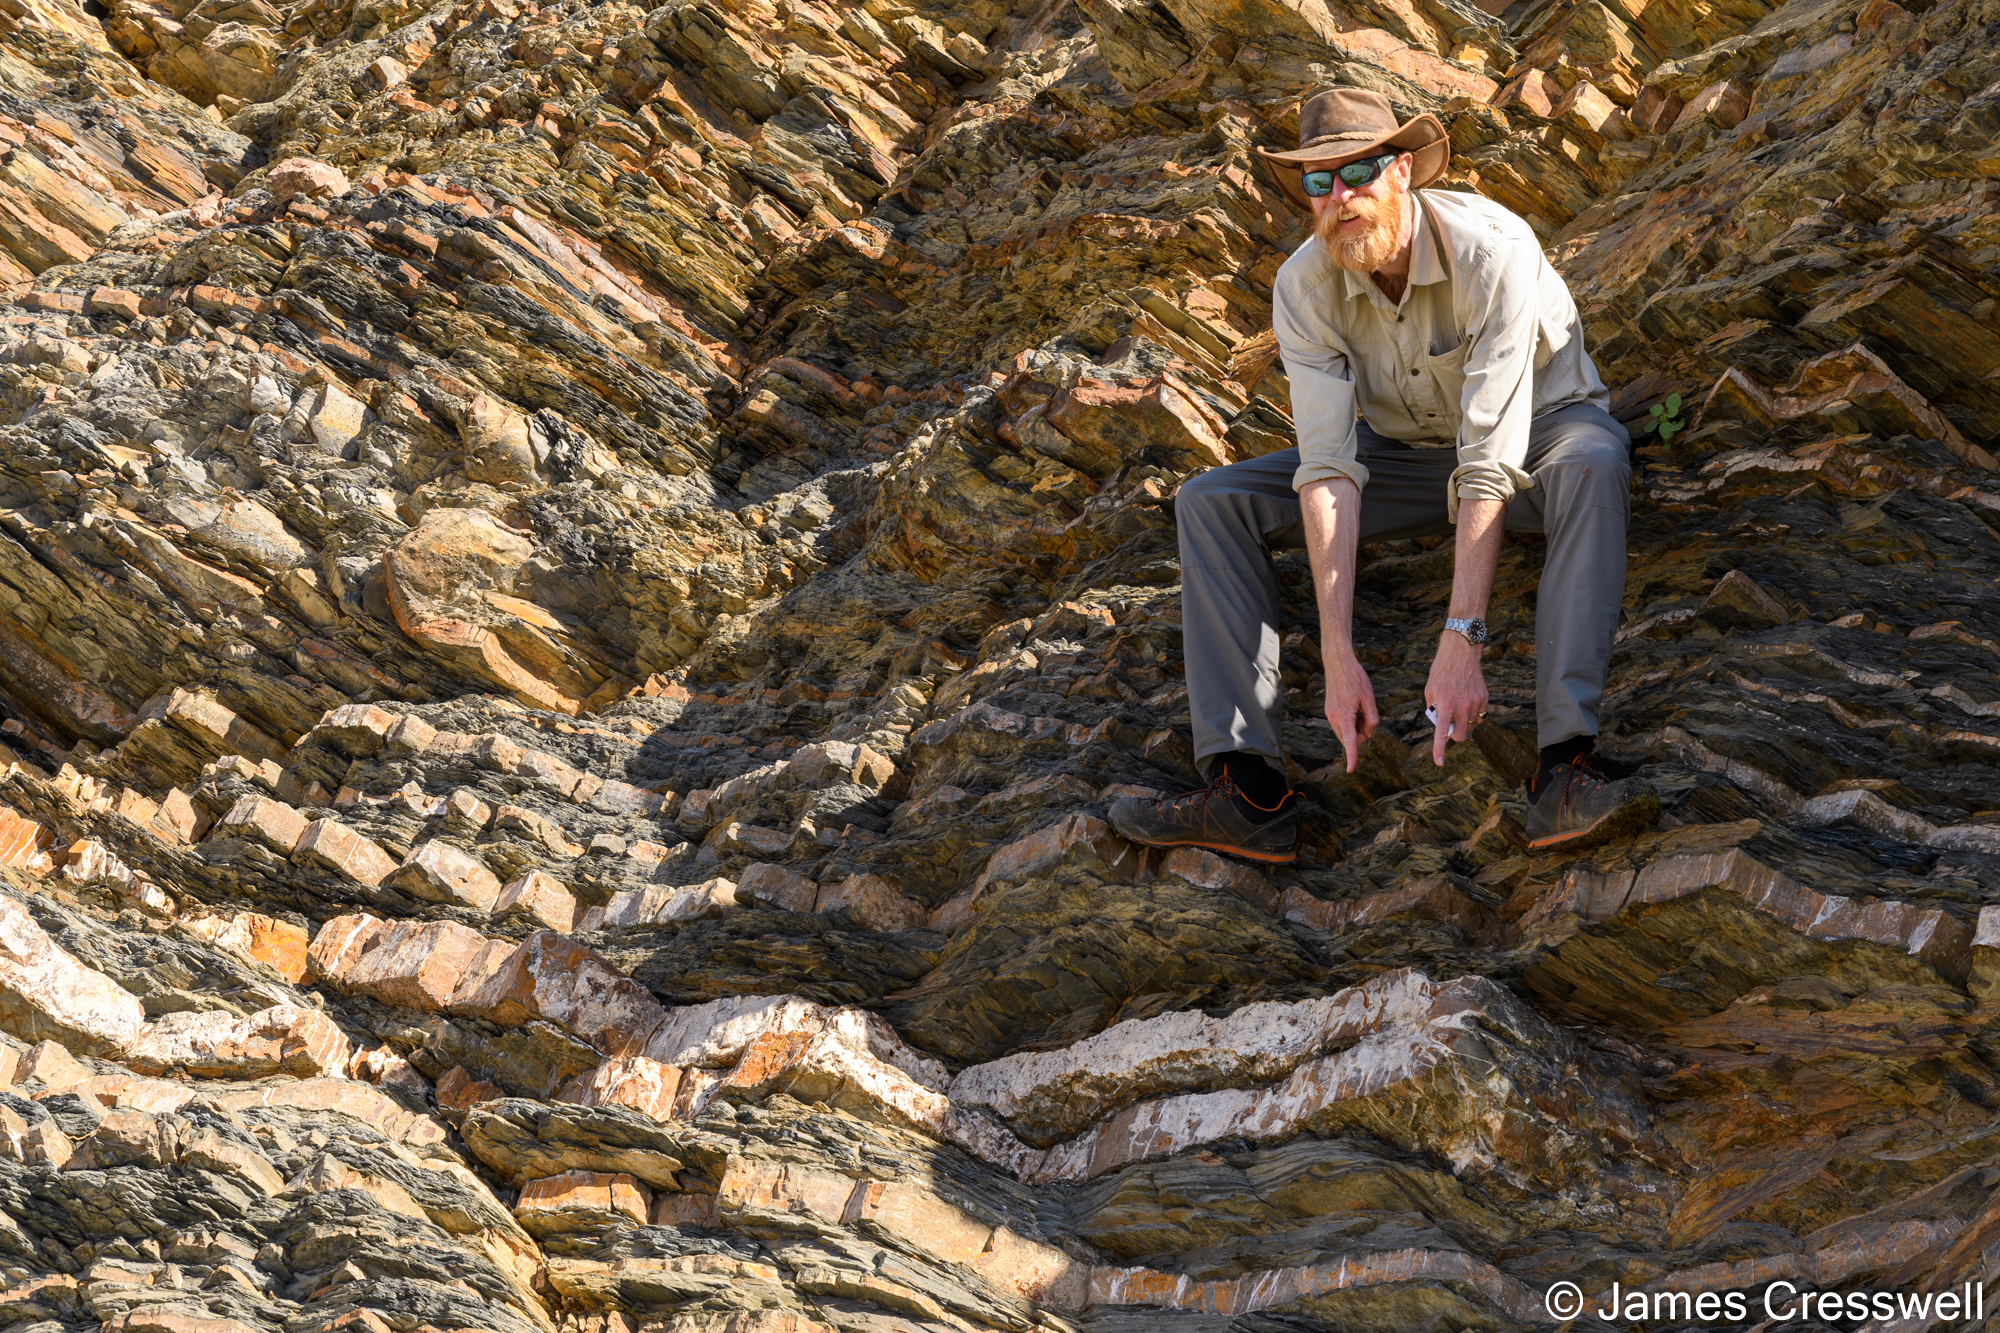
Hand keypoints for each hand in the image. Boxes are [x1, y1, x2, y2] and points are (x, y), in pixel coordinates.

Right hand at [1324, 647, 1378, 772]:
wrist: (1337, 663)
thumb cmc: (1355, 678)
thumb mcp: (1369, 698)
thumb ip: (1372, 719)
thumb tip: (1368, 732)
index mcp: (1344, 715)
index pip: (1349, 741)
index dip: (1352, 756)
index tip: (1351, 770)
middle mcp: (1334, 718)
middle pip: (1350, 738)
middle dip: (1362, 734)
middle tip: (1368, 716)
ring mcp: (1330, 715)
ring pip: (1346, 732)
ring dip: (1357, 727)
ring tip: (1361, 708)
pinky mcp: (1330, 711)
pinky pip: (1342, 724)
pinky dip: (1351, 722)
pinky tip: (1355, 706)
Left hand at [1425, 631, 1488, 765]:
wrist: (1460, 653)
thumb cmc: (1441, 671)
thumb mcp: (1430, 691)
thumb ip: (1434, 710)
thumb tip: (1440, 725)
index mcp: (1445, 705)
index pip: (1442, 733)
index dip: (1440, 750)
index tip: (1439, 763)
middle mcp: (1462, 706)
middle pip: (1462, 736)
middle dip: (1456, 736)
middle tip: (1450, 726)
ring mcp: (1475, 703)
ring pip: (1472, 726)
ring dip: (1465, 722)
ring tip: (1458, 705)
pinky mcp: (1484, 699)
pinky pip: (1480, 716)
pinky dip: (1474, 714)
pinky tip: (1468, 701)